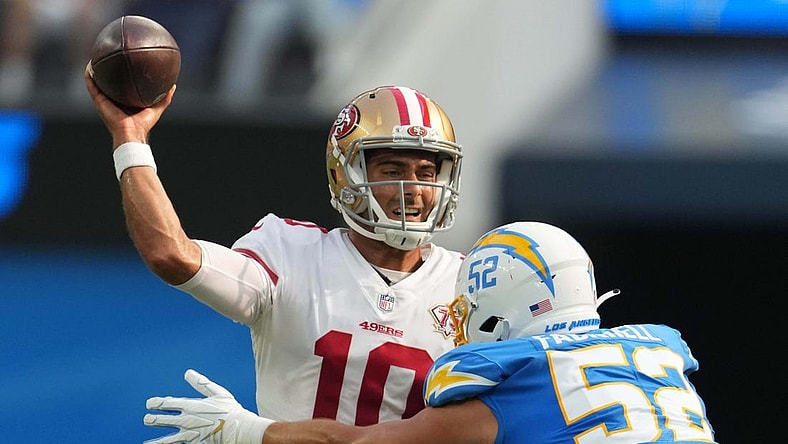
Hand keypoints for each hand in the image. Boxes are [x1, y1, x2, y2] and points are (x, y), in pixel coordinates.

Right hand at [84, 64, 174, 147]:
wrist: (131, 133)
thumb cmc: (143, 124)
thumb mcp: (157, 108)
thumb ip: (165, 98)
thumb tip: (173, 85)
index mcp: (124, 101)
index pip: (122, 86)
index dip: (122, 75)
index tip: (124, 63)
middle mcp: (113, 100)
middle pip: (108, 82)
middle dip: (108, 70)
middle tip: (109, 56)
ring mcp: (104, 100)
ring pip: (97, 82)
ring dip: (95, 70)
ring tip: (95, 57)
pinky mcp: (99, 101)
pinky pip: (92, 86)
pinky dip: (89, 76)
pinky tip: (90, 66)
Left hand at [144, 369, 272, 443]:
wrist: (238, 428)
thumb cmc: (230, 409)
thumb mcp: (217, 392)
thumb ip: (201, 383)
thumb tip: (187, 373)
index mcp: (191, 406)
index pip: (169, 404)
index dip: (158, 403)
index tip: (149, 404)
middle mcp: (187, 420)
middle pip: (165, 420)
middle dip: (154, 419)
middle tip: (146, 419)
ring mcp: (189, 434)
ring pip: (168, 439)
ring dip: (157, 440)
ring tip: (147, 443)